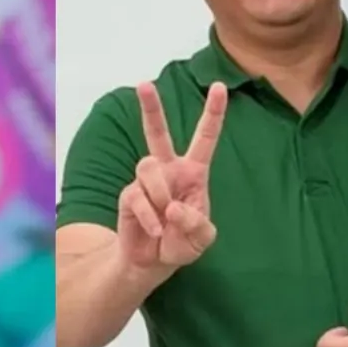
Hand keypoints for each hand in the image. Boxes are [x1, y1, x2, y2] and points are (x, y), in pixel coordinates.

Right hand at [117, 80, 227, 269]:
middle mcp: (167, 170)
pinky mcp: (129, 196)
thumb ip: (196, 223)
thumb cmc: (182, 242)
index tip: (219, 86)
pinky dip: (150, 217)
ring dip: (160, 194)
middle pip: (156, 133)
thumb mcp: (202, 238)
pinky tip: (156, 230)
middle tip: (143, 84)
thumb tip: (174, 207)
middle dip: (151, 108)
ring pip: (148, 167)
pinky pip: (138, 197)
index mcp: (193, 172)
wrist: (153, 262)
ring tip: (166, 217)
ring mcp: (145, 182)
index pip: (205, 137)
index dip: (213, 112)